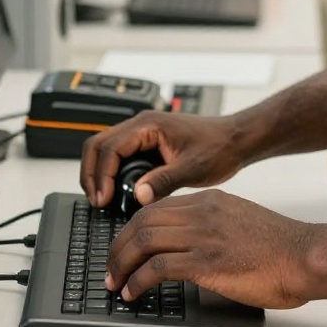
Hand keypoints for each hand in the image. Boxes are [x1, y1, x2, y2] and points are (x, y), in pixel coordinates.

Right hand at [79, 111, 244, 210]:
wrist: (235, 140)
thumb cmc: (219, 147)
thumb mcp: (192, 168)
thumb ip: (163, 181)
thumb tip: (137, 195)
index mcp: (149, 125)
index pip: (110, 148)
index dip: (102, 175)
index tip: (103, 199)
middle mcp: (142, 125)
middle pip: (98, 145)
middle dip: (91, 173)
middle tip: (96, 201)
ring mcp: (144, 133)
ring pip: (106, 149)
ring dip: (100, 173)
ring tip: (103, 200)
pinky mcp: (148, 144)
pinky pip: (120, 156)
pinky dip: (112, 173)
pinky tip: (118, 193)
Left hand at [104, 189, 312, 308]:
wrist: (302, 254)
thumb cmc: (279, 245)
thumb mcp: (239, 220)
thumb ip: (212, 225)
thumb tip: (189, 246)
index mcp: (210, 200)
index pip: (156, 207)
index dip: (132, 229)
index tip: (124, 248)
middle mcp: (202, 211)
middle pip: (142, 220)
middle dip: (118, 246)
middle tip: (111, 268)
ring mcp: (203, 234)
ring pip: (144, 240)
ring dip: (121, 264)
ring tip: (116, 283)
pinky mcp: (206, 259)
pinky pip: (158, 266)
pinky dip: (138, 281)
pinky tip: (135, 292)